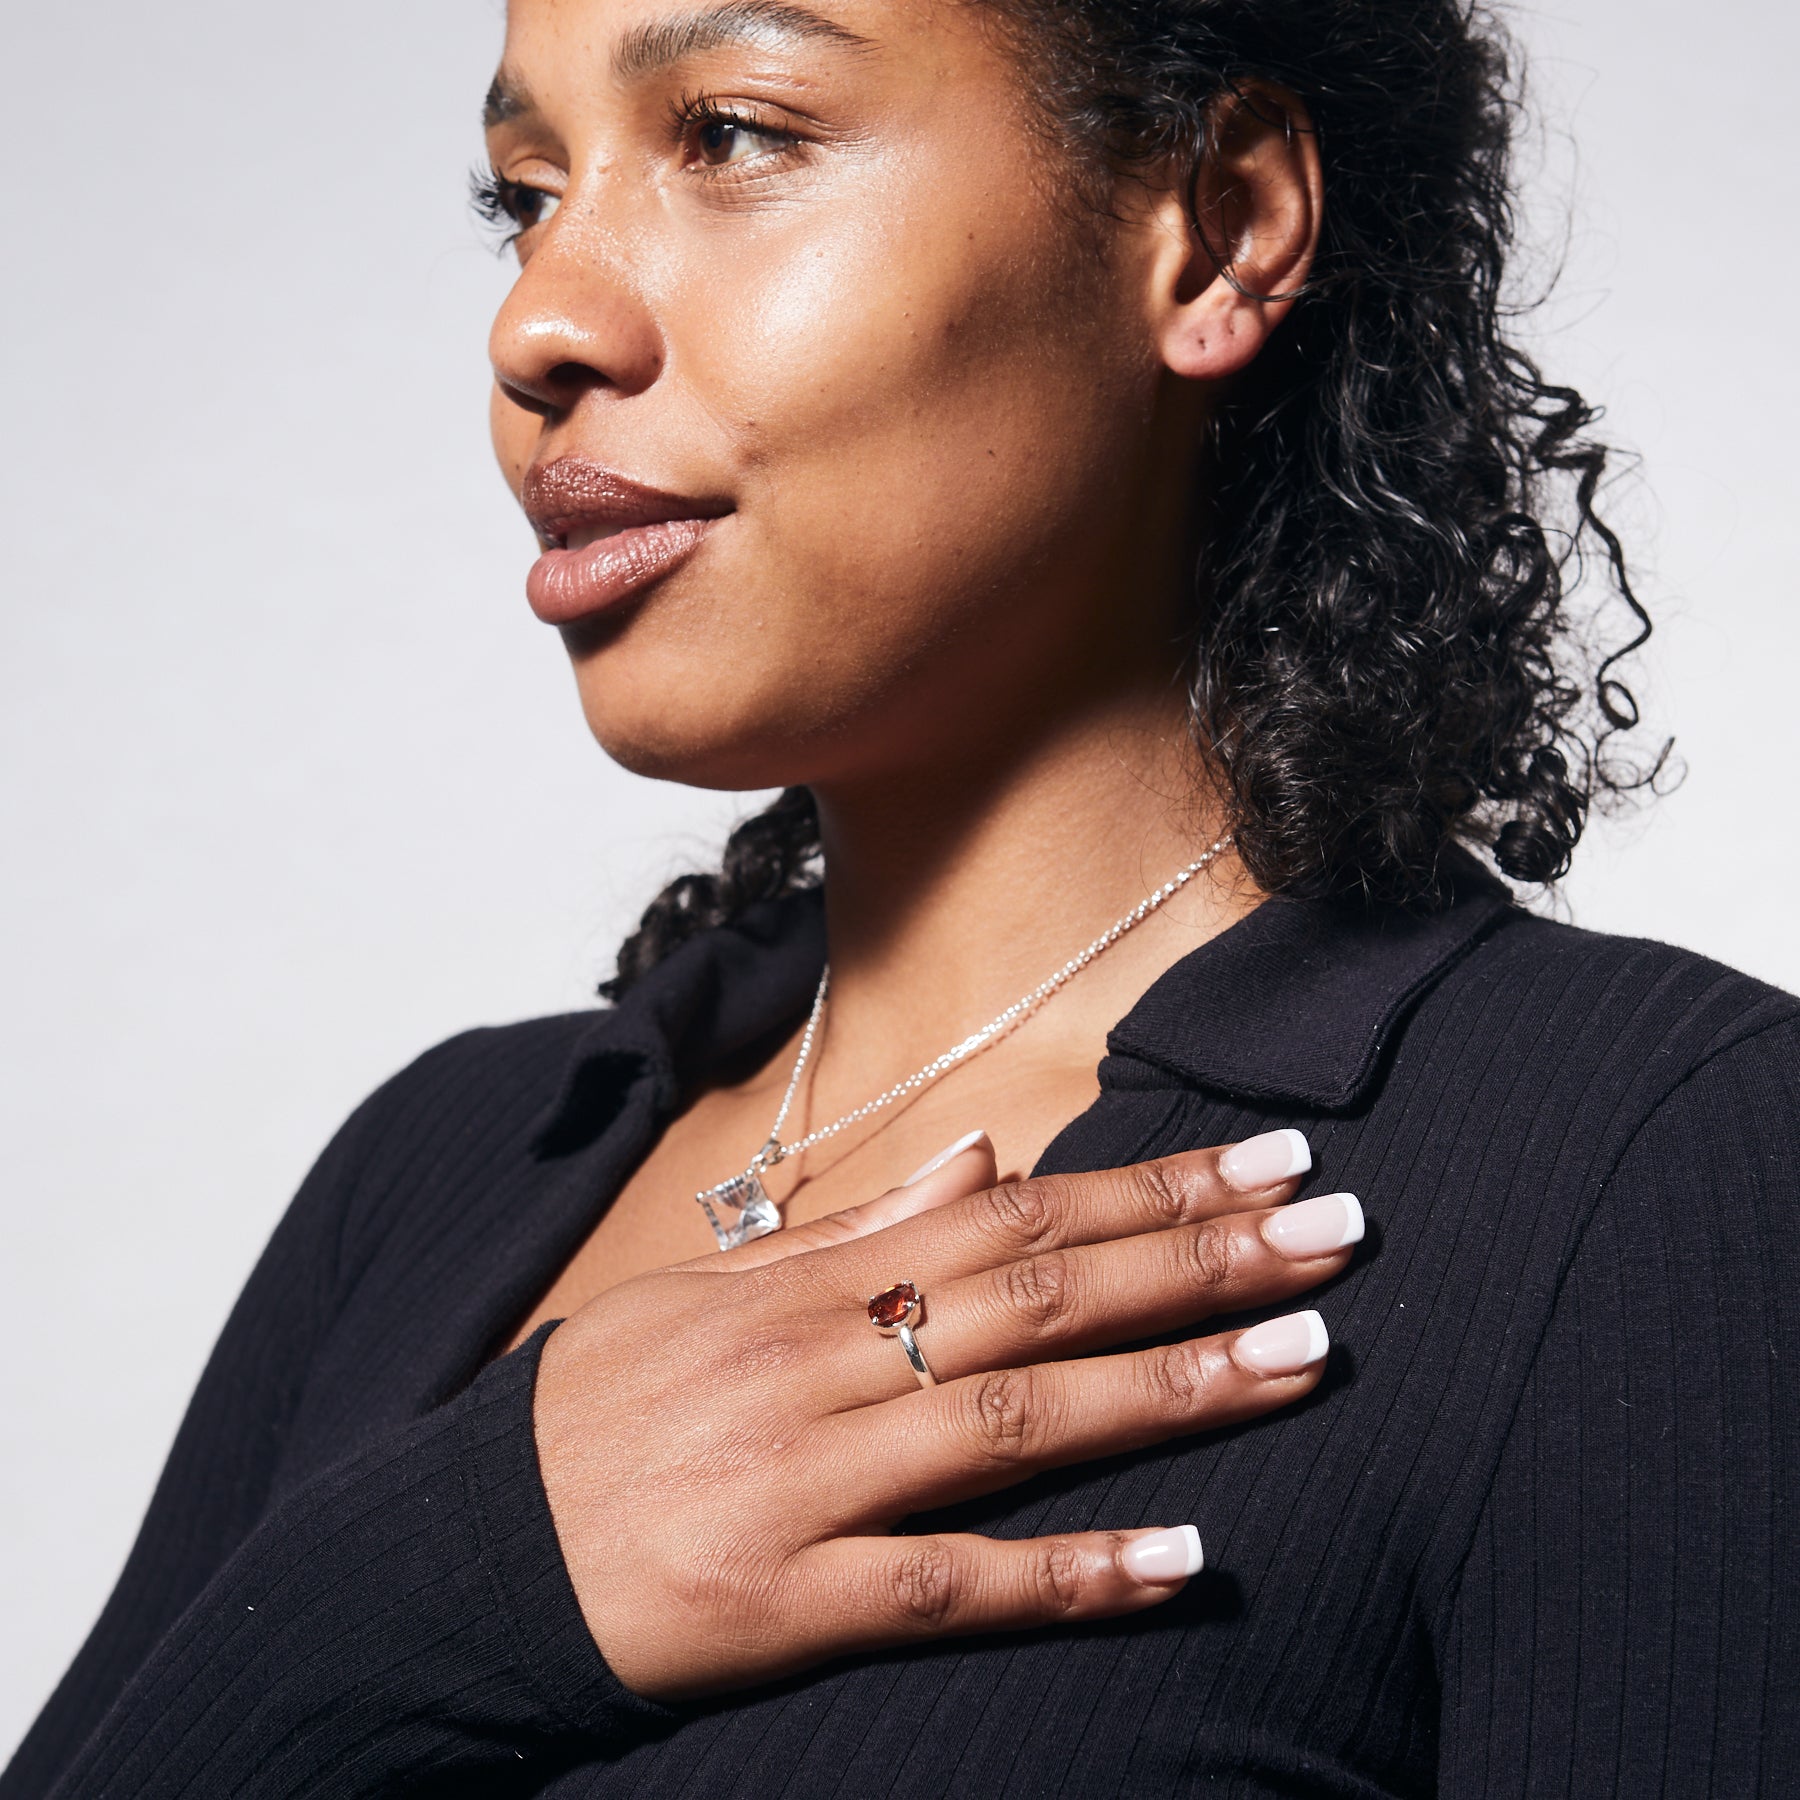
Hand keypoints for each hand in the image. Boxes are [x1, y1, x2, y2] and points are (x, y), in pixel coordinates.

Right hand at [533, 1128, 1360, 1698]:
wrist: (459, 1555)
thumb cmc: (601, 1412)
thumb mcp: (713, 1289)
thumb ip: (860, 1227)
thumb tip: (987, 1152)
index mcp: (804, 1282)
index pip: (1012, 1213)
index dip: (1149, 1185)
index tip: (1266, 1160)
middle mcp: (817, 1364)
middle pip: (1037, 1295)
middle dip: (1197, 1257)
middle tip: (1335, 1229)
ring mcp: (804, 1482)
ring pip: (1015, 1420)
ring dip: (1172, 1388)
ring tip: (1306, 1356)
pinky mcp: (784, 1603)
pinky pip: (948, 1586)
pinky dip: (1072, 1575)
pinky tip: (1187, 1562)